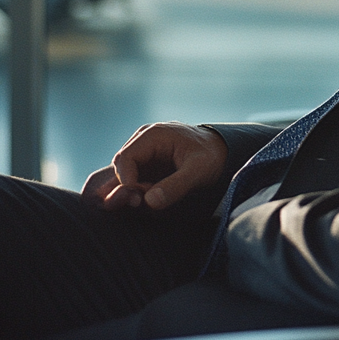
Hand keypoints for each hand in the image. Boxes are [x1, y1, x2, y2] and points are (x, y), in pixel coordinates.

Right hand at [80, 122, 226, 211]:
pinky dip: (134, 191)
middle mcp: (141, 140)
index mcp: (152, 134)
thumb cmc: (210, 157)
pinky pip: (130, 178)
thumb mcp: (198, 171)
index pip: (124, 159)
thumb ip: (175, 186)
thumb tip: (148, 202)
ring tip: (146, 201)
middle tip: (141, 204)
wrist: (220, 150)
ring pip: (121, 174)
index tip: (139, 201)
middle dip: (126, 189)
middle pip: (118, 167)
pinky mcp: (144, 163)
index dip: (126, 183)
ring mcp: (141, 151)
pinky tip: (146, 200)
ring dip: (129, 191)